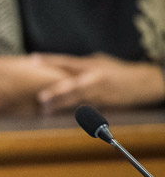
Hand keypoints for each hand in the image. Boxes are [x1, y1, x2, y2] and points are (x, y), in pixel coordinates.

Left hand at [34, 53, 164, 113]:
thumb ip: (79, 65)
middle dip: (57, 92)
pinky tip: (63, 117)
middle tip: (41, 98)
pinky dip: (75, 113)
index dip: (50, 60)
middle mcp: (95, 77)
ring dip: (61, 106)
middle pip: (72, 85)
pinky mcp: (105, 104)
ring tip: (46, 111)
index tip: (33, 59)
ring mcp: (101, 92)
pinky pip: (87, 109)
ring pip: (78, 100)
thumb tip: (59, 65)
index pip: (66, 61)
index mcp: (90, 64)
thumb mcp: (98, 62)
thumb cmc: (117, 71)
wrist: (143, 82)